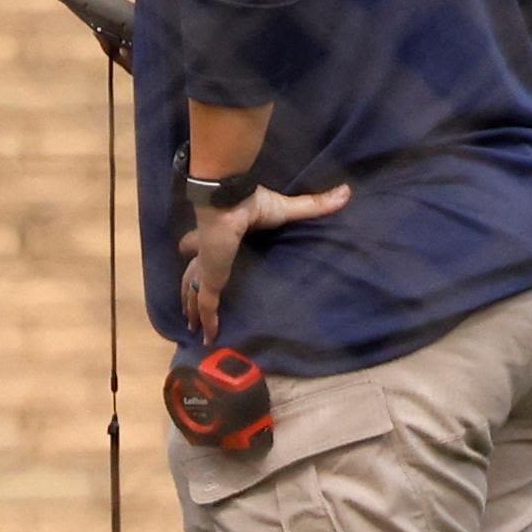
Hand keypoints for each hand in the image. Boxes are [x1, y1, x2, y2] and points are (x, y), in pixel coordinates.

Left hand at [178, 182, 351, 341]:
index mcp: (216, 233)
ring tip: (190, 325)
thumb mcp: (286, 208)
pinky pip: (208, 307)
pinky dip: (208, 323)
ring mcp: (206, 269)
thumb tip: (346, 192)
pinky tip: (209, 338)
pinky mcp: (210, 281)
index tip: (186, 248)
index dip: (192, 245)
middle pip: (191, 274)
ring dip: (192, 310)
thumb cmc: (252, 204)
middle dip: (188, 288)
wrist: (230, 205)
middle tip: (186, 305)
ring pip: (193, 294)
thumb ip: (314, 205)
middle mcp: (206, 252)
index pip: (199, 242)